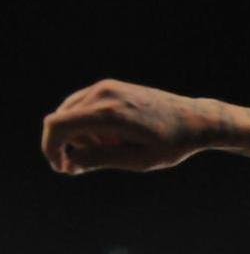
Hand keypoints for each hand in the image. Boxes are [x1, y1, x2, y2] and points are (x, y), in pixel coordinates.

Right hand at [42, 79, 206, 174]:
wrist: (195, 119)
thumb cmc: (172, 144)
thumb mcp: (139, 160)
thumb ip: (102, 160)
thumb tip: (69, 163)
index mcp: (110, 114)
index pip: (58, 125)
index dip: (50, 148)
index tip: (61, 168)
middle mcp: (104, 94)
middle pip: (63, 120)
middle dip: (71, 145)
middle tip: (100, 162)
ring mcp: (106, 87)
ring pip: (71, 113)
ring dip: (83, 135)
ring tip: (116, 147)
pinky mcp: (110, 86)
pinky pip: (84, 106)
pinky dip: (90, 124)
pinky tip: (115, 137)